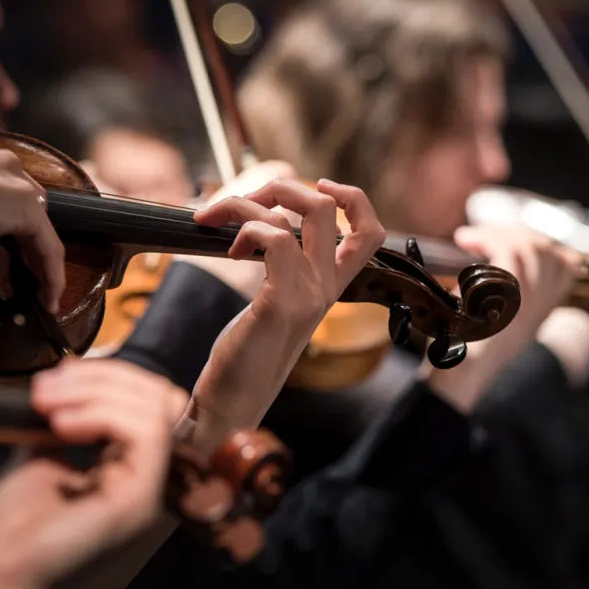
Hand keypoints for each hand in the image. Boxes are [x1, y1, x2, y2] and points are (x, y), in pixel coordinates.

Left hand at [0, 141, 64, 312]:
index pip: (49, 245)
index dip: (52, 278)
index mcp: (19, 203)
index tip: (49, 301)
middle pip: (39, 217)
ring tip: (4, 246)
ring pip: (22, 194)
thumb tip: (3, 265)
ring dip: (19, 221)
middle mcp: (14, 172)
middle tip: (26, 278)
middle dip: (34, 249)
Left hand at [0, 359, 186, 588]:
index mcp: (132, 466)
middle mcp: (151, 476)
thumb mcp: (44, 455)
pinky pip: (148, 434)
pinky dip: (106, 414)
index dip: (111, 377)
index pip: (152, 401)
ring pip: (157, 408)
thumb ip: (70, 421)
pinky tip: (63, 424)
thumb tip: (75, 377)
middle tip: (47, 387)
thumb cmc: (12, 532)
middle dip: (105, 377)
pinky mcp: (142, 500)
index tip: (56, 377)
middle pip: (161, 397)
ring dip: (99, 391)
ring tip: (47, 403)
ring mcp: (151, 489)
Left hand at [185, 178, 384, 452]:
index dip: (352, 197)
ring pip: (299, 214)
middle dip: (281, 187)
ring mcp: (309, 294)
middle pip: (328, 205)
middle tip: (246, 202)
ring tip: (217, 221)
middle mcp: (328, 287)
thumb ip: (284, 267)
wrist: (233, 402)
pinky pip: (275, 238)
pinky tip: (231, 251)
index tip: (318, 186)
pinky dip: (246, 228)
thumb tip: (266, 224)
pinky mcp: (282, 302)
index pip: (371, 231)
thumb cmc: (248, 353)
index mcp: (331, 286)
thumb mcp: (276, 302)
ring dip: (245, 203)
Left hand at [426, 224, 578, 412]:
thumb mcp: (494, 324)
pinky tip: (467, 240)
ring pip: (530, 247)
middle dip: (517, 233)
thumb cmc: (464, 352)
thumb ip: (502, 300)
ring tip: (471, 237)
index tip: (518, 239)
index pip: (568, 267)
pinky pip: (508, 251)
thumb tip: (486, 265)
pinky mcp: (510, 295)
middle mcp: (541, 305)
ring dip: (498, 232)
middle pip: (547, 251)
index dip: (546, 245)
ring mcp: (529, 301)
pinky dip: (486, 237)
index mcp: (541, 312)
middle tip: (486, 234)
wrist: (459, 378)